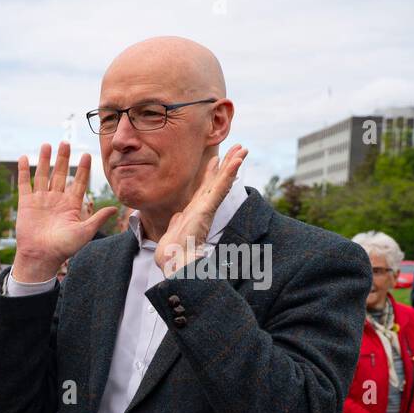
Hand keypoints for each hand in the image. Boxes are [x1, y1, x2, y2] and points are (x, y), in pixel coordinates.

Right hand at [12, 143, 117, 284]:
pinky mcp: (26, 204)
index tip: (87, 155)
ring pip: (43, 175)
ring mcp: (40, 200)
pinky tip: (23, 158)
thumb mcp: (84, 232)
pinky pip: (25, 184)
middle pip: (61, 174)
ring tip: (47, 145)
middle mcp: (56, 200)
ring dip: (45, 160)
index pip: (79, 182)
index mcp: (71, 205)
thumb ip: (97, 218)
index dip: (84, 169)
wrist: (41, 257)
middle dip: (64, 159)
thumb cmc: (63, 248)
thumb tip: (114, 208)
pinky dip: (23, 171)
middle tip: (66, 143)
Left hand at [154, 144, 246, 275]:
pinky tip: (237, 161)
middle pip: (216, 181)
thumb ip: (177, 222)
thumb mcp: (171, 234)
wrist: (174, 265)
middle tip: (238, 147)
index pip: (204, 189)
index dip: (210, 174)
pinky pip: (219, 189)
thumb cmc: (171, 255)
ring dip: (232, 165)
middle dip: (227, 164)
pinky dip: (228, 174)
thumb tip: (177, 215)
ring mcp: (205, 208)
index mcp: (193, 213)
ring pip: (221, 182)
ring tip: (242, 149)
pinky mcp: (207, 209)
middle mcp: (201, 208)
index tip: (216, 159)